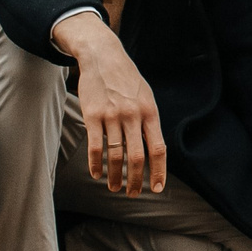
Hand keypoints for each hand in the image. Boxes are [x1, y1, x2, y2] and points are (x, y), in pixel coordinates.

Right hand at [55, 12, 166, 193]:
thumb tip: (155, 150)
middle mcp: (133, 115)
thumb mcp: (146, 97)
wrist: (104, 57)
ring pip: (116, 155)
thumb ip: (150, 121)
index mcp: (150, 112)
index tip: (157, 188)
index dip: (159, 171)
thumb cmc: (127, 80)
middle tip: (133, 194)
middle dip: (136, 180)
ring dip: (116, 176)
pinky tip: (97, 174)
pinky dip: (96, 164)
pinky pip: (95, 146)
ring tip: (115, 187)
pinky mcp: (93, 115)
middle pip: (137, 156)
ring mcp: (112, 115)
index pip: (158, 148)